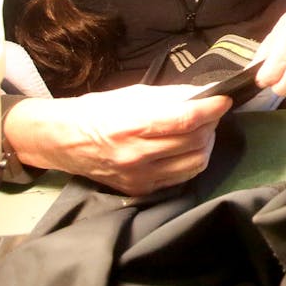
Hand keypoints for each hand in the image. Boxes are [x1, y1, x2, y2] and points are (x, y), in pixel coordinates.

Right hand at [3, 85, 232, 194]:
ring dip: (205, 145)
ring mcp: (139, 177)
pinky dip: (191, 161)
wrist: (61, 141)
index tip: (224, 100)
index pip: (186, 120)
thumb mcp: (132, 95)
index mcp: (132, 125)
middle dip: (210, 124)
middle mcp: (137, 155)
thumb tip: (202, 96)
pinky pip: (181, 177)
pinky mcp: (140, 190)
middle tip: (210, 113)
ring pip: (195, 163)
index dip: (211, 109)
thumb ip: (169, 98)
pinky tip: (186, 149)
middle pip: (196, 142)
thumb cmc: (96, 112)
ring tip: (200, 131)